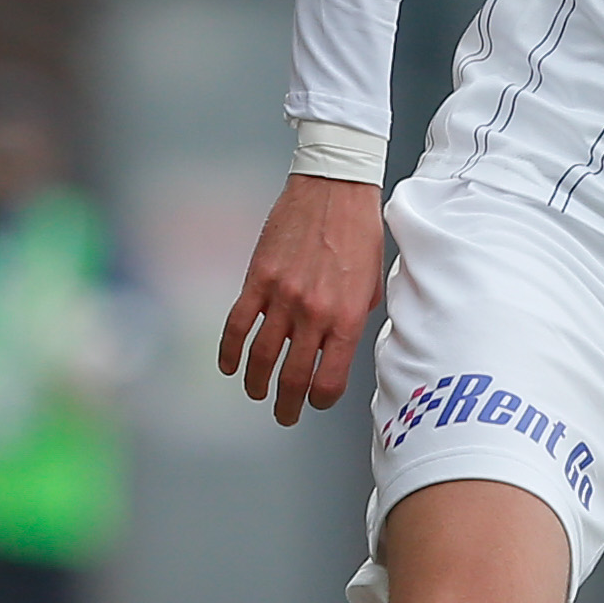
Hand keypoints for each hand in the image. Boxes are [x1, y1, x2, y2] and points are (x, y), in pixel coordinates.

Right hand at [219, 172, 383, 429]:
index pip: (329, 378)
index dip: (321, 398)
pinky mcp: (258, 278)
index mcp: (347, 317)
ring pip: (262, 356)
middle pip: (292, 376)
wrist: (335, 187)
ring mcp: (283, 297)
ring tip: (257, 394)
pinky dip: (230, 350)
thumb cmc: (360, 230)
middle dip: (287, 403)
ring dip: (257, 383)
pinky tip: (229, 365)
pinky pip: (238, 324)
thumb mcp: (374, 281)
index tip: (316, 402)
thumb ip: (356, 316)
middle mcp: (314, 313)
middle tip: (285, 414)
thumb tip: (342, 342)